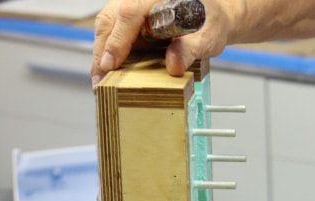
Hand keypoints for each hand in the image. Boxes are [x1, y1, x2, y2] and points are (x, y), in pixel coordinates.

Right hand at [90, 0, 231, 85]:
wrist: (215, 15)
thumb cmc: (211, 23)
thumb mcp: (207, 37)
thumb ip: (190, 49)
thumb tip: (173, 66)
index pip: (130, 13)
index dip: (118, 40)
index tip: (110, 63)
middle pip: (111, 18)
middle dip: (102, 50)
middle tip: (99, 79)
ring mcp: (133, 2)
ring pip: (107, 23)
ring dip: (101, 51)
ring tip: (99, 78)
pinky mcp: (130, 14)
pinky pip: (112, 27)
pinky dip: (107, 48)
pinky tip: (106, 68)